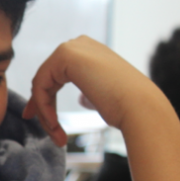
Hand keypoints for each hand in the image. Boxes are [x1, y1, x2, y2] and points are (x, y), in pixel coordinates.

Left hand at [23, 35, 165, 145]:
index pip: (55, 76)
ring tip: (58, 136)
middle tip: (52, 133)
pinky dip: (43, 107)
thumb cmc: (125, 107)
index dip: (46, 102)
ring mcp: (72, 47)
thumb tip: (82, 98)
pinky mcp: (65, 55)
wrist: (139, 107)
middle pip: (46, 79)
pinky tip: (55, 124)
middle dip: (43, 108)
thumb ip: (89, 91)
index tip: (50, 126)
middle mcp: (80, 44)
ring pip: (41, 84)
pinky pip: (40, 85)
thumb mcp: (101, 96)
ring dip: (45, 113)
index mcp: (90, 52)